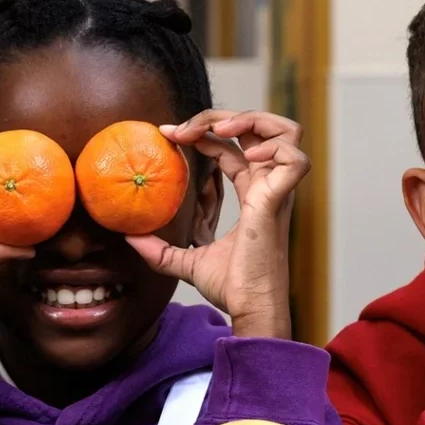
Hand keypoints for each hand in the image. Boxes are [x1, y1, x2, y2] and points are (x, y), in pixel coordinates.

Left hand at [125, 109, 307, 339]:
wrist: (248, 307)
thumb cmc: (230, 288)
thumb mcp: (186, 263)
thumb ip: (160, 250)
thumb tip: (129, 238)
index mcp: (251, 194)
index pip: (230, 149)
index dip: (202, 134)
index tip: (168, 135)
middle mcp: (266, 187)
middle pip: (257, 129)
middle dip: (221, 117)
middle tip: (185, 129)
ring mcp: (276, 191)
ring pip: (286, 131)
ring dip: (252, 120)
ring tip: (218, 131)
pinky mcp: (278, 201)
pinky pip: (295, 159)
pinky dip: (274, 148)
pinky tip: (244, 157)